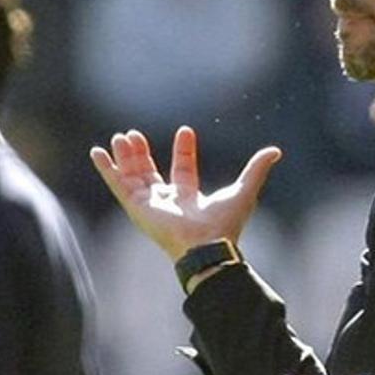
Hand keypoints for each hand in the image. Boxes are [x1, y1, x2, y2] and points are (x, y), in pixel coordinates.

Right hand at [90, 126, 281, 259]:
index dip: (184, 150)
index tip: (186, 130)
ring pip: (132, 176)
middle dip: (143, 154)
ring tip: (121, 136)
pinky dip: (106, 169)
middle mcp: (167, 202)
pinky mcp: (137, 208)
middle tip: (135, 134)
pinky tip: (97, 152)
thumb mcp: (244, 189)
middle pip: (150, 173)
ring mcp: (150, 205)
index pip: (183, 170)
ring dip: (126, 157)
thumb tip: (276, 151)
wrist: (206, 244)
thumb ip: (257, 169)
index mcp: (189, 199)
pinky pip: (117, 185)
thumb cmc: (225, 222)